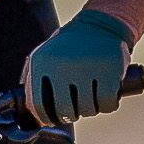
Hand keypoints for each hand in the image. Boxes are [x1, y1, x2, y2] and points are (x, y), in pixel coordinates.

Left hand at [22, 8, 134, 125]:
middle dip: (70, 115)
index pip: (39, 105)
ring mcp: (88, 66)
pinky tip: (106, 97)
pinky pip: (107, 104)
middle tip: (75, 108)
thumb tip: (35, 118)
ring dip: (90, 109)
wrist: (100, 25)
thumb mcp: (44, 58)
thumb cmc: (68, 48)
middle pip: (65, 111)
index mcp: (42, 62)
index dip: (47, 118)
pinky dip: (108, 105)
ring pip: (88, 110)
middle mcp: (63, 64)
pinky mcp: (111, 69)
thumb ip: (32, 84)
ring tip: (90, 97)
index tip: (54, 119)